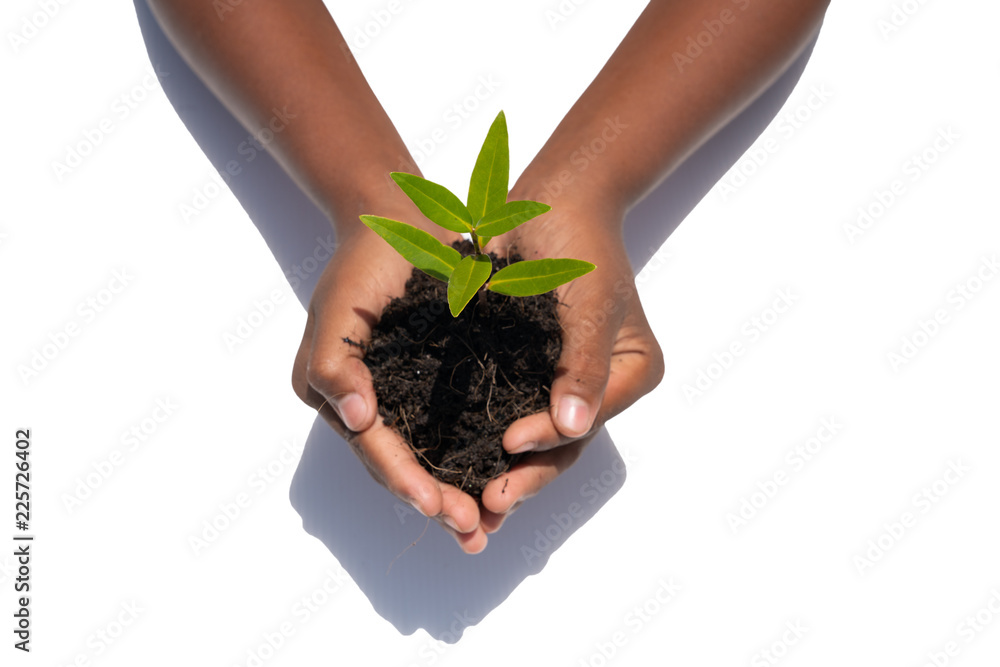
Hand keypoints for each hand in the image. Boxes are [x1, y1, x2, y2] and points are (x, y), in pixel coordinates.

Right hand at [291, 213, 492, 553]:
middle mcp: (364, 402)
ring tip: (484, 528)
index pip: (370, 445)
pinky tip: (495, 480)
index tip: (435, 506)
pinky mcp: (433, 381)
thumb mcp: (338, 305)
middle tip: (471, 532)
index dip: (402, 478)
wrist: (400, 220)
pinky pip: (449, 428)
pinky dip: (468, 457)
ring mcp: (400, 394)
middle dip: (433, 500)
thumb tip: (351, 415)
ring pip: (427, 454)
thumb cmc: (365, 260)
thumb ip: (331, 360)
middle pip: (399, 463)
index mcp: (332, 391)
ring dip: (453, 491)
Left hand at [477, 195, 663, 530]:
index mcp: (631, 375)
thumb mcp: (590, 301)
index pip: (588, 421)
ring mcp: (558, 383)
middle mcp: (597, 387)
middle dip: (525, 476)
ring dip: (501, 472)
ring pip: (531, 439)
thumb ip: (584, 364)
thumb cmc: (580, 243)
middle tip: (488, 505)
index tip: (509, 444)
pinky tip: (452, 466)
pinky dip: (480, 440)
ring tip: (469, 507)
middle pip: (562, 443)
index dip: (550, 441)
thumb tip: (576, 425)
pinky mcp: (522, 373)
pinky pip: (502, 413)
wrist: (548, 201)